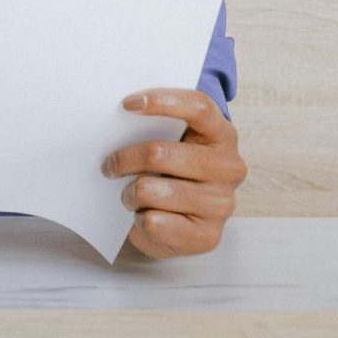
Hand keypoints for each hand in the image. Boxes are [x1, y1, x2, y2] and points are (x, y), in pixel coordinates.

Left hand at [102, 88, 246, 257]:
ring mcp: (221, 204)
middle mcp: (228, 167)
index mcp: (221, 134)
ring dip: (129, 193)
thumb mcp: (167, 139)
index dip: (162, 101)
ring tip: (129, 194)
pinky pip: (154, 222)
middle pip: (159, 153)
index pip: (199, 107)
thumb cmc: (169, 168)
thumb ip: (153, 124)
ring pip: (149, 190)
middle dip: (124, 159)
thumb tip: (113, 116)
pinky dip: (139, 219)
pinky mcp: (208, 236)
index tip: (127, 104)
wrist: (181, 223)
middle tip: (108, 165)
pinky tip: (144, 215)